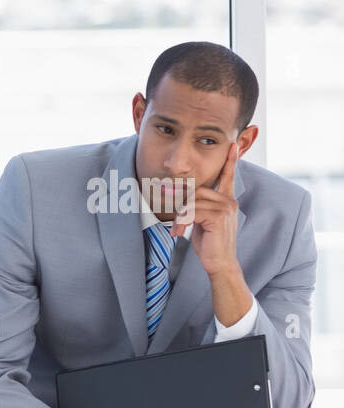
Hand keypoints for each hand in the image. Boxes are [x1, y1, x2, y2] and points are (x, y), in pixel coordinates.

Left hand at [176, 143, 239, 277]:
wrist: (219, 263)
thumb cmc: (209, 243)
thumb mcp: (202, 221)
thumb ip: (198, 207)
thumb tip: (185, 199)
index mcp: (226, 200)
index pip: (227, 177)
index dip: (230, 161)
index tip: (232, 145)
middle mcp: (229, 201)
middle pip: (196, 190)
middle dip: (181, 206)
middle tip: (176, 223)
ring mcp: (226, 208)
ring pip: (191, 201)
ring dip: (179, 217)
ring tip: (177, 230)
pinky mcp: (218, 217)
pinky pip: (191, 211)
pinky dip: (181, 222)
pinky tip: (179, 233)